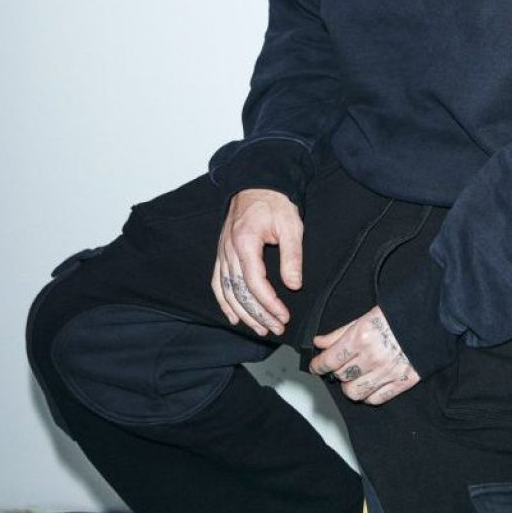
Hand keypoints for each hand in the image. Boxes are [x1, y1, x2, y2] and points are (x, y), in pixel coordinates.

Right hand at [210, 188, 302, 336]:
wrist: (259, 183)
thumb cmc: (276, 202)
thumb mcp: (291, 225)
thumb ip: (292, 256)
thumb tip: (294, 285)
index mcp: (245, 242)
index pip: (254, 283)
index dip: (269, 304)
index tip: (284, 316)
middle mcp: (228, 249)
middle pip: (239, 291)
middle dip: (258, 314)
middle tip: (275, 329)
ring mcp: (222, 251)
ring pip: (227, 290)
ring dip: (243, 313)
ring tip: (259, 328)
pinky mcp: (222, 252)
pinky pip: (217, 281)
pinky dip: (223, 301)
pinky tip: (233, 316)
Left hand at [309, 306, 419, 404]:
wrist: (430, 317)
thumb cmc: (397, 314)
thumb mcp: (365, 316)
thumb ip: (340, 332)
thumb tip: (319, 343)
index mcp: (361, 337)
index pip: (330, 361)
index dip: (318, 365)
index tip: (315, 366)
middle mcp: (372, 357)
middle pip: (341, 377)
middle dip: (336, 372)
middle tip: (339, 366)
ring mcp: (388, 372)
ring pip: (355, 393)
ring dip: (349, 386)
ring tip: (353, 377)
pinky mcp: (402, 382)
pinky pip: (376, 399)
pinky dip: (368, 395)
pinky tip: (369, 384)